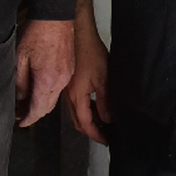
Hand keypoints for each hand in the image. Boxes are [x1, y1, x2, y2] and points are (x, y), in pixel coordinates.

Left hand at [15, 19, 74, 127]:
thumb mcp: (19, 59)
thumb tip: (19, 99)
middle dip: (34, 114)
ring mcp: (67, 74)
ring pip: (54, 98)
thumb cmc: (37, 33)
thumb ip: (19, 83)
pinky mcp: (70, 67)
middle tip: (21, 113)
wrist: (55, 16)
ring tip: (28, 101)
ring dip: (42, 103)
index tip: (20, 122)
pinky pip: (59, 87)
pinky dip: (49, 92)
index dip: (27, 119)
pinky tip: (40, 87)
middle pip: (47, 107)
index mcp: (47, 81)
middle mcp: (60, 81)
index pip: (37, 110)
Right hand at [64, 16, 110, 143]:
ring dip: (89, 121)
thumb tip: (107, 118)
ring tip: (103, 123)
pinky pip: (76, 104)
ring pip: (76, 114)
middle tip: (105, 134)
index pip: (86, 124)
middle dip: (91, 131)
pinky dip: (86, 110)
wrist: (78, 35)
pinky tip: (96, 106)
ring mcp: (68, 91)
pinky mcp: (69, 85)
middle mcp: (69, 97)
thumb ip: (104, 100)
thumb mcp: (103, 78)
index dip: (96, 134)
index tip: (106, 140)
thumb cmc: (90, 53)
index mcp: (77, 97)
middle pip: (79, 122)